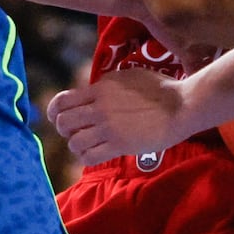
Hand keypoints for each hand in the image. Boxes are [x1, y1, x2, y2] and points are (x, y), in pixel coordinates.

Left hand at [48, 67, 190, 163]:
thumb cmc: (159, 89)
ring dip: (76, 145)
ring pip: (74, 142)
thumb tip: (91, 91)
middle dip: (65, 129)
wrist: (180, 107)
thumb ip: (106, 84)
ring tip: (86, 143)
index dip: (54, 111)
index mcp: (100, 89)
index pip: (62, 101)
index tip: (56, 116)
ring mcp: (108, 129)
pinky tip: (94, 153)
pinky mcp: (119, 146)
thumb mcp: (127, 76)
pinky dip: (86, 157)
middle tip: (76, 131)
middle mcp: (100, 109)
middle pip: (63, 123)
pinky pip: (89, 157)